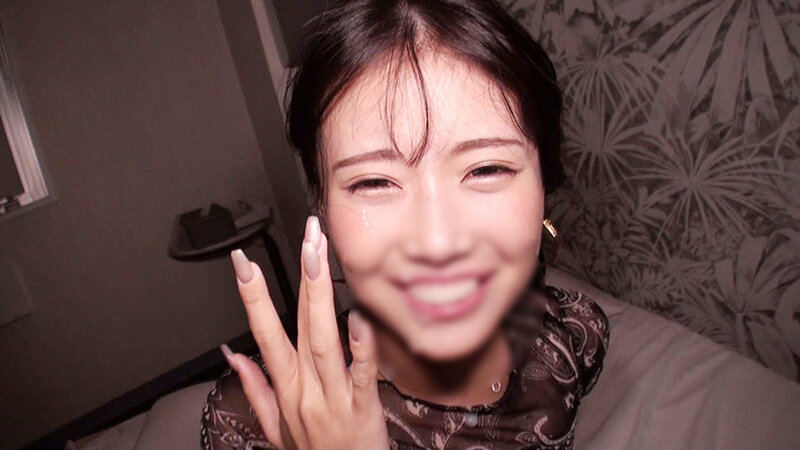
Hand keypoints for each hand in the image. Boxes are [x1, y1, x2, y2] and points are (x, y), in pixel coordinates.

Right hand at [222, 216, 389, 448]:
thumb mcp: (275, 428)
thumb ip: (256, 388)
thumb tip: (234, 355)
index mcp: (286, 389)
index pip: (264, 334)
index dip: (253, 297)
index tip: (244, 263)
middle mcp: (307, 389)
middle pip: (299, 326)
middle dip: (300, 277)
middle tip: (306, 238)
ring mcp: (334, 398)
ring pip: (323, 342)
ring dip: (320, 298)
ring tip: (319, 259)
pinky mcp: (363, 408)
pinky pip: (362, 374)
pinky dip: (360, 347)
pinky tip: (359, 317)